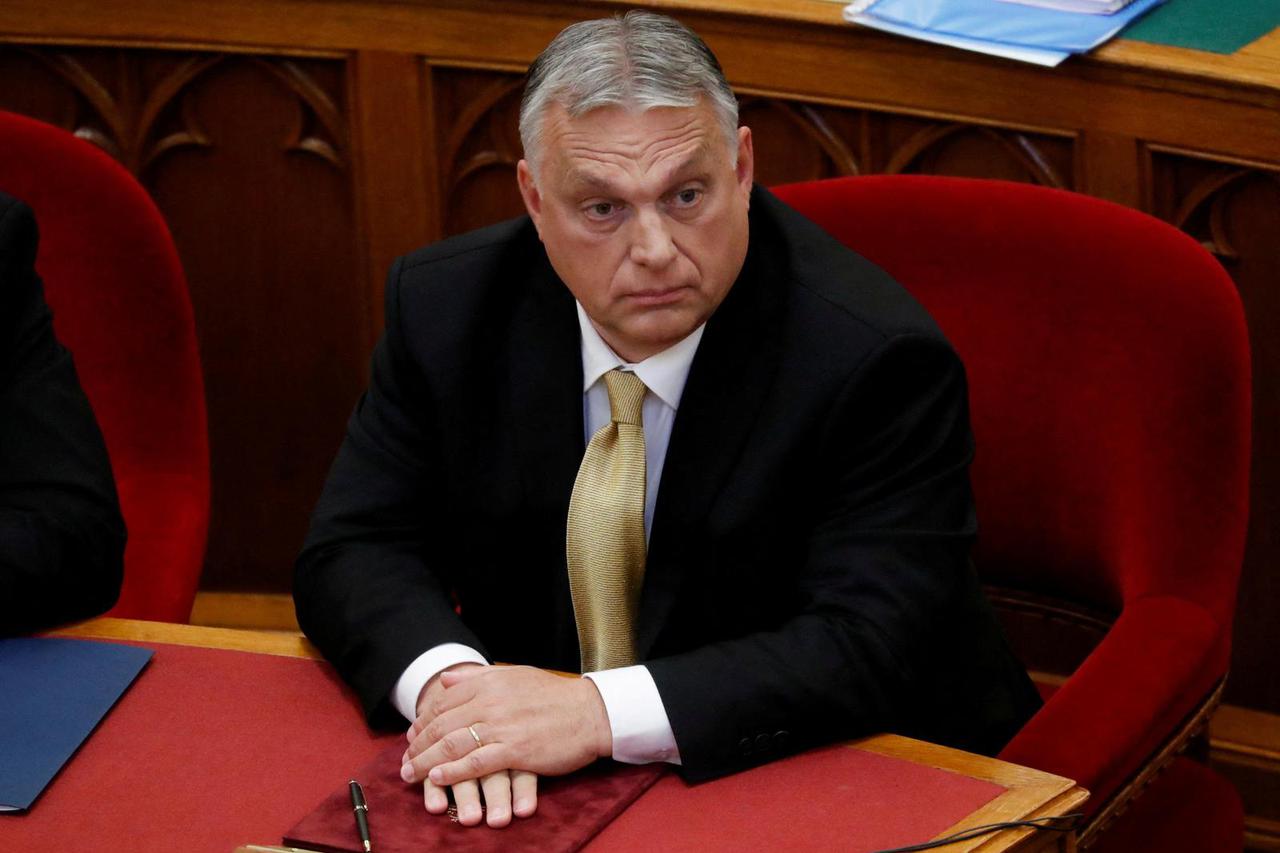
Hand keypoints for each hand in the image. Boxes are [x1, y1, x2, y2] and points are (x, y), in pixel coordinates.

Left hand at [401, 665, 611, 796]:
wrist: (590, 713)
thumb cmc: (555, 696)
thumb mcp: (515, 675)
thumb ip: (478, 677)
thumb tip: (446, 678)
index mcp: (490, 683)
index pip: (443, 702)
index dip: (423, 721)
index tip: (412, 736)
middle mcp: (491, 702)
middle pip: (443, 725)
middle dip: (418, 745)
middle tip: (404, 761)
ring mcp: (502, 726)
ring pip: (453, 745)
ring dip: (427, 762)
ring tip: (411, 774)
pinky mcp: (515, 751)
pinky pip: (475, 764)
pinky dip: (452, 772)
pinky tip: (438, 779)